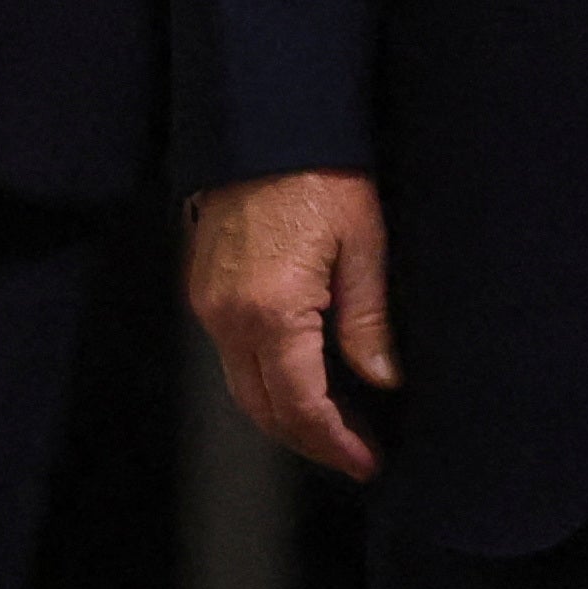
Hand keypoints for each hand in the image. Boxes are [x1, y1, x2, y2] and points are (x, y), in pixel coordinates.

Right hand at [186, 170, 397, 480]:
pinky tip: (298, 383)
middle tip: (352, 456)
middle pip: (262, 408)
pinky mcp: (204, 290)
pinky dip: (263, 383)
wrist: (266, 126)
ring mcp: (209, 305)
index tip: (364, 462)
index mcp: (274, 311)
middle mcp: (229, 318)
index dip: (333, 442)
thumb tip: (383, 380)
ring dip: (283, 416)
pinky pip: (231, 358)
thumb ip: (369, 321)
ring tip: (332, 429)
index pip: (301, 404)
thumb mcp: (364, 244)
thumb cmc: (324, 176)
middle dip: (307, 441)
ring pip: (241, 388)